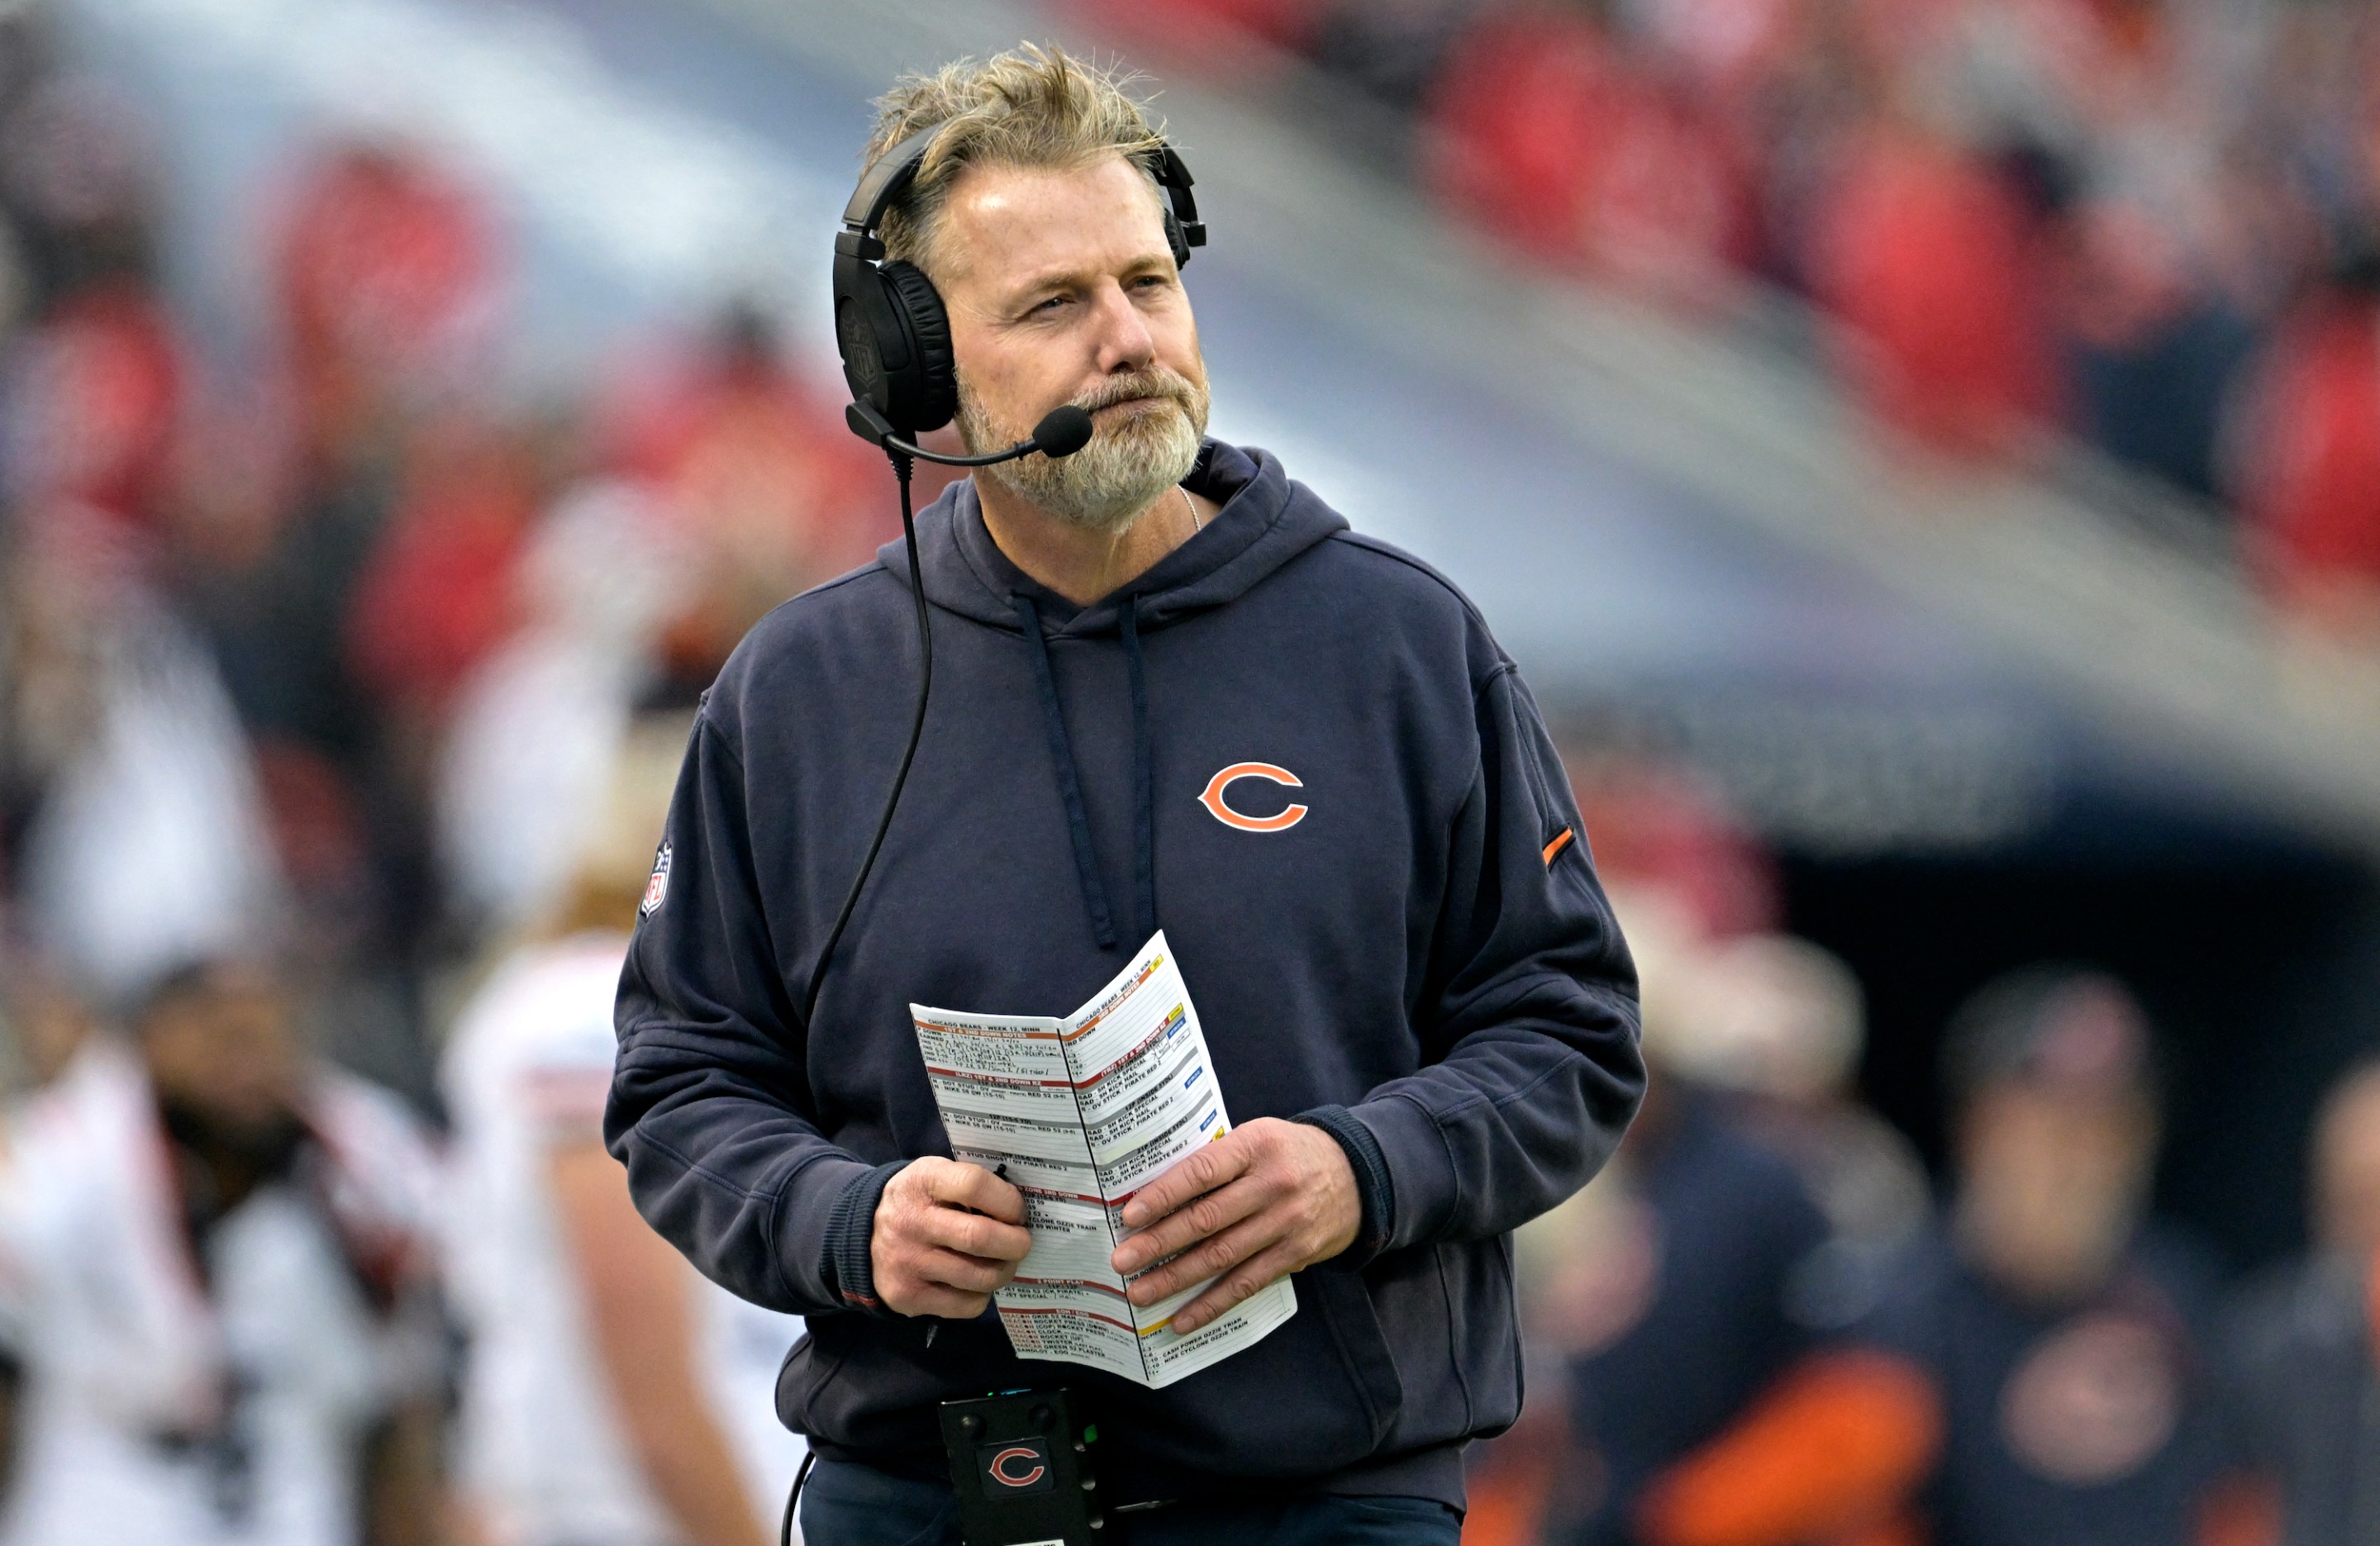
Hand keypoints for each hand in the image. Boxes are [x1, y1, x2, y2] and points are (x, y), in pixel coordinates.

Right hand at [869, 1158, 1032, 1317]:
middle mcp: (911, 1222)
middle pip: (981, 1237)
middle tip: (1022, 1243)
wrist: (862, 1234)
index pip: (974, 1186)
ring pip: (980, 1277)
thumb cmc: (918, 1201)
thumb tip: (1020, 1214)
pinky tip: (975, 1281)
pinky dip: (982, 1294)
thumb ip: (972, 1186)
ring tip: (1003, 1262)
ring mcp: (908, 1263)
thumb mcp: (936, 1176)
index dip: (1007, 1201)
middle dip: (1016, 1243)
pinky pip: (967, 1305)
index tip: (1017, 1212)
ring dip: (1004, 1271)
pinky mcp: (909, 1297)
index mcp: (923, 1181)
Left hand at [1110, 1118, 1359, 1332]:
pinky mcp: (1295, 1254)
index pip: (1202, 1172)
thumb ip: (1218, 1160)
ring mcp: (1285, 1223)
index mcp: (1255, 1146)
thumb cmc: (1289, 1153)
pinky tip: (1183, 1317)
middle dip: (1159, 1243)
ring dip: (1176, 1278)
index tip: (1130, 1216)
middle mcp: (1271, 1185)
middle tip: (1122, 1261)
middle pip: (1207, 1219)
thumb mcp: (1257, 1137)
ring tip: (1140, 1292)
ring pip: (1222, 1256)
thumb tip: (1156, 1194)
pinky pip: (1247, 1284)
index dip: (1164, 1195)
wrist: (1357, 1174)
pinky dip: (1213, 1304)